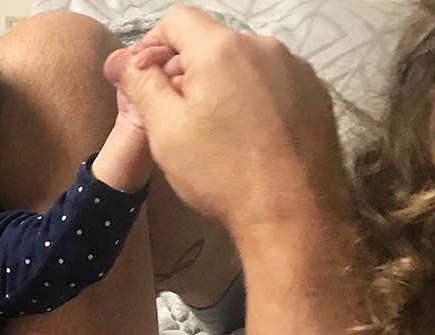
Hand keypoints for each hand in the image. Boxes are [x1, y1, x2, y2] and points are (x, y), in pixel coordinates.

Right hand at [107, 7, 348, 239]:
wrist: (293, 214)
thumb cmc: (222, 174)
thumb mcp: (165, 131)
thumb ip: (141, 85)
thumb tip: (119, 60)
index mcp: (222, 50)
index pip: (177, 19)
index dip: (152, 43)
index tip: (143, 77)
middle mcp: (263, 47)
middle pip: (212, 41)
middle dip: (186, 68)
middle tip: (171, 111)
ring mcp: (296, 68)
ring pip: (243, 62)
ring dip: (220, 83)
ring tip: (212, 128)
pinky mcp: (315, 92)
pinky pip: (272, 81)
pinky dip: (252, 96)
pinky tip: (246, 134)